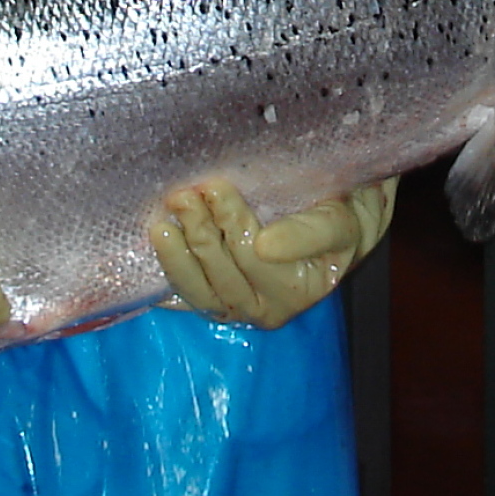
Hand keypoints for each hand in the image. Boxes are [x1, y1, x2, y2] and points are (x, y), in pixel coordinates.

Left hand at [152, 178, 397, 329]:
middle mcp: (271, 307)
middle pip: (225, 274)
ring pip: (201, 292)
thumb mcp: (342, 219)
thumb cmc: (344, 213)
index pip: (258, 256)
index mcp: (303, 288)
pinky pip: (187, 298)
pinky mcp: (219, 300)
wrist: (342, 221)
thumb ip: (312, 232)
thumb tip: (264, 246)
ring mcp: (241, 306)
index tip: (216, 188)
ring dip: (177, 257)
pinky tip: (149, 261)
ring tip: (162, 222)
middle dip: (201, 232)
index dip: (233, 222)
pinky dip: (167, 281)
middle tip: (185, 193)